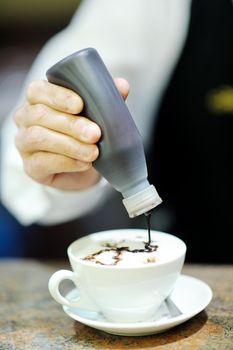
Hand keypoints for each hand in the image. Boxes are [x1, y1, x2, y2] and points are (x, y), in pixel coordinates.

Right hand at [14, 78, 128, 190]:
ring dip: (70, 145)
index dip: (58, 96)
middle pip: (40, 114)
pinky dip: (67, 162)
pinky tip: (84, 164)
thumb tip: (122, 85)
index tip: (80, 105)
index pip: (38, 90)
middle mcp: (25, 118)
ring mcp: (24, 143)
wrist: (83, 169)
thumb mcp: (97, 115)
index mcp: (39, 98)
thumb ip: (106, 98)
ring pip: (39, 138)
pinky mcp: (30, 166)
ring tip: (93, 152)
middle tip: (96, 134)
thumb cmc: (86, 134)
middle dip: (71, 124)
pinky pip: (42, 162)